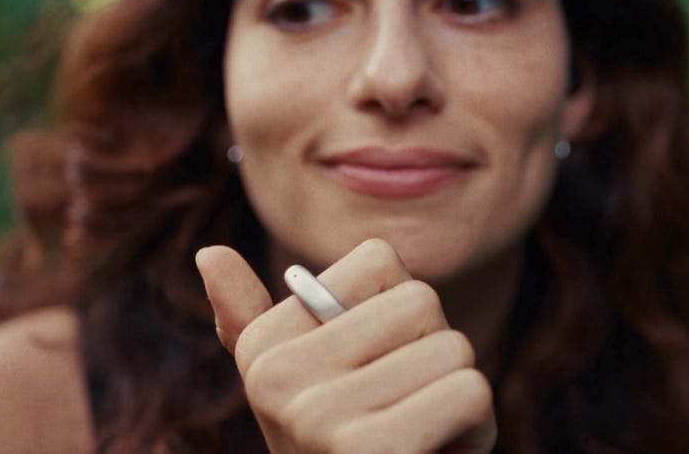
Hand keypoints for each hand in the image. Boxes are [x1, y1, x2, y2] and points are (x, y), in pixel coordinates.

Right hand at [196, 238, 496, 453]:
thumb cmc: (346, 453)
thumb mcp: (298, 389)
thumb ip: (255, 323)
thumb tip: (211, 253)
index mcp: (264, 346)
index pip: (381, 261)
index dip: (405, 314)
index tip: (379, 369)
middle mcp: (276, 376)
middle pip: (422, 302)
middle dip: (438, 356)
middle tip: (411, 411)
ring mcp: (316, 416)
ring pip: (454, 349)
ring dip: (461, 400)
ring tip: (423, 440)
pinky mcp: (368, 451)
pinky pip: (469, 392)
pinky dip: (477, 431)